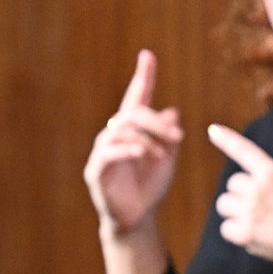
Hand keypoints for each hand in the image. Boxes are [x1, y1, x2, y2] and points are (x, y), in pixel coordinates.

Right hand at [86, 52, 185, 273]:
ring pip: (121, 132)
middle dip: (155, 122)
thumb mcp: (167, 159)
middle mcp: (114, 136)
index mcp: (132, 131)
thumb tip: (172, 111)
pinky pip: (108, 154)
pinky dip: (126, 150)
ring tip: (162, 154)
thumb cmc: (150, 187)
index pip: (137, 98)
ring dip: (146, 139)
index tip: (148, 55)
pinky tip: (142, 153)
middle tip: (176, 134)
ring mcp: (103, 152)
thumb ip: (168, 137)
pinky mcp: (96, 171)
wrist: (138, 218)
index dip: (143, 77)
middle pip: (132, 114)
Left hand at [207, 123, 272, 273]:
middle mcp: (258, 188)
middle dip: (241, 195)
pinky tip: (255, 237)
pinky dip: (237, 234)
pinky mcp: (245, 232)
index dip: (228, 139)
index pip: (246, 151)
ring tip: (256, 222)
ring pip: (224, 204)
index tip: (213, 130)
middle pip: (232, 185)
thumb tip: (266, 177)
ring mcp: (250, 210)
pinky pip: (226, 229)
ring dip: (235, 213)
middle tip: (259, 209)